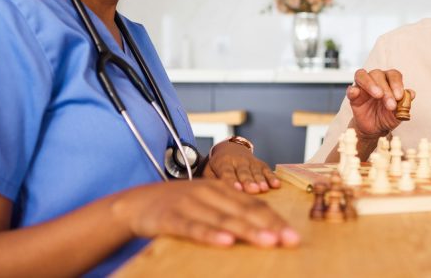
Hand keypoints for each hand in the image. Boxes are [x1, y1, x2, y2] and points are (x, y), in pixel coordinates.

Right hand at [114, 180, 298, 247]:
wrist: (137, 202)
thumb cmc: (179, 206)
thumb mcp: (208, 202)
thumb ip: (231, 211)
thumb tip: (266, 229)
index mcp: (221, 188)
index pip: (254, 204)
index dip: (275, 219)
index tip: (293, 235)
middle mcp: (208, 192)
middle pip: (244, 211)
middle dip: (269, 226)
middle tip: (289, 240)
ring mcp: (190, 204)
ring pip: (223, 219)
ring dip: (247, 231)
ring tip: (268, 241)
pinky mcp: (171, 218)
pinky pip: (193, 228)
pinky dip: (210, 235)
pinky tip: (226, 242)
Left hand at [204, 142, 279, 193]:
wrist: (230, 147)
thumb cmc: (218, 165)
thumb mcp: (210, 170)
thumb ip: (210, 180)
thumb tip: (212, 191)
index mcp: (223, 163)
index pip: (227, 172)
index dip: (232, 181)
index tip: (237, 188)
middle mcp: (238, 161)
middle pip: (243, 172)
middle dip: (248, 181)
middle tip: (252, 190)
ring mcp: (250, 162)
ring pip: (255, 171)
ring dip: (260, 180)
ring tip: (263, 189)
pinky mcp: (260, 163)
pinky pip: (267, 170)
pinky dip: (272, 177)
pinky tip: (276, 185)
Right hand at [347, 69, 412, 138]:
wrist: (375, 129)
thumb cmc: (388, 116)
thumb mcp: (399, 113)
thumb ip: (405, 103)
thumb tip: (412, 93)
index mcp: (389, 80)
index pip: (393, 74)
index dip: (397, 83)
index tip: (399, 97)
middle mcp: (376, 79)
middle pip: (378, 74)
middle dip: (386, 89)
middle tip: (390, 104)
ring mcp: (363, 86)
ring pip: (363, 75)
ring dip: (370, 84)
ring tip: (378, 95)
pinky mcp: (353, 96)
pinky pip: (351, 89)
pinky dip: (352, 90)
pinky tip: (355, 93)